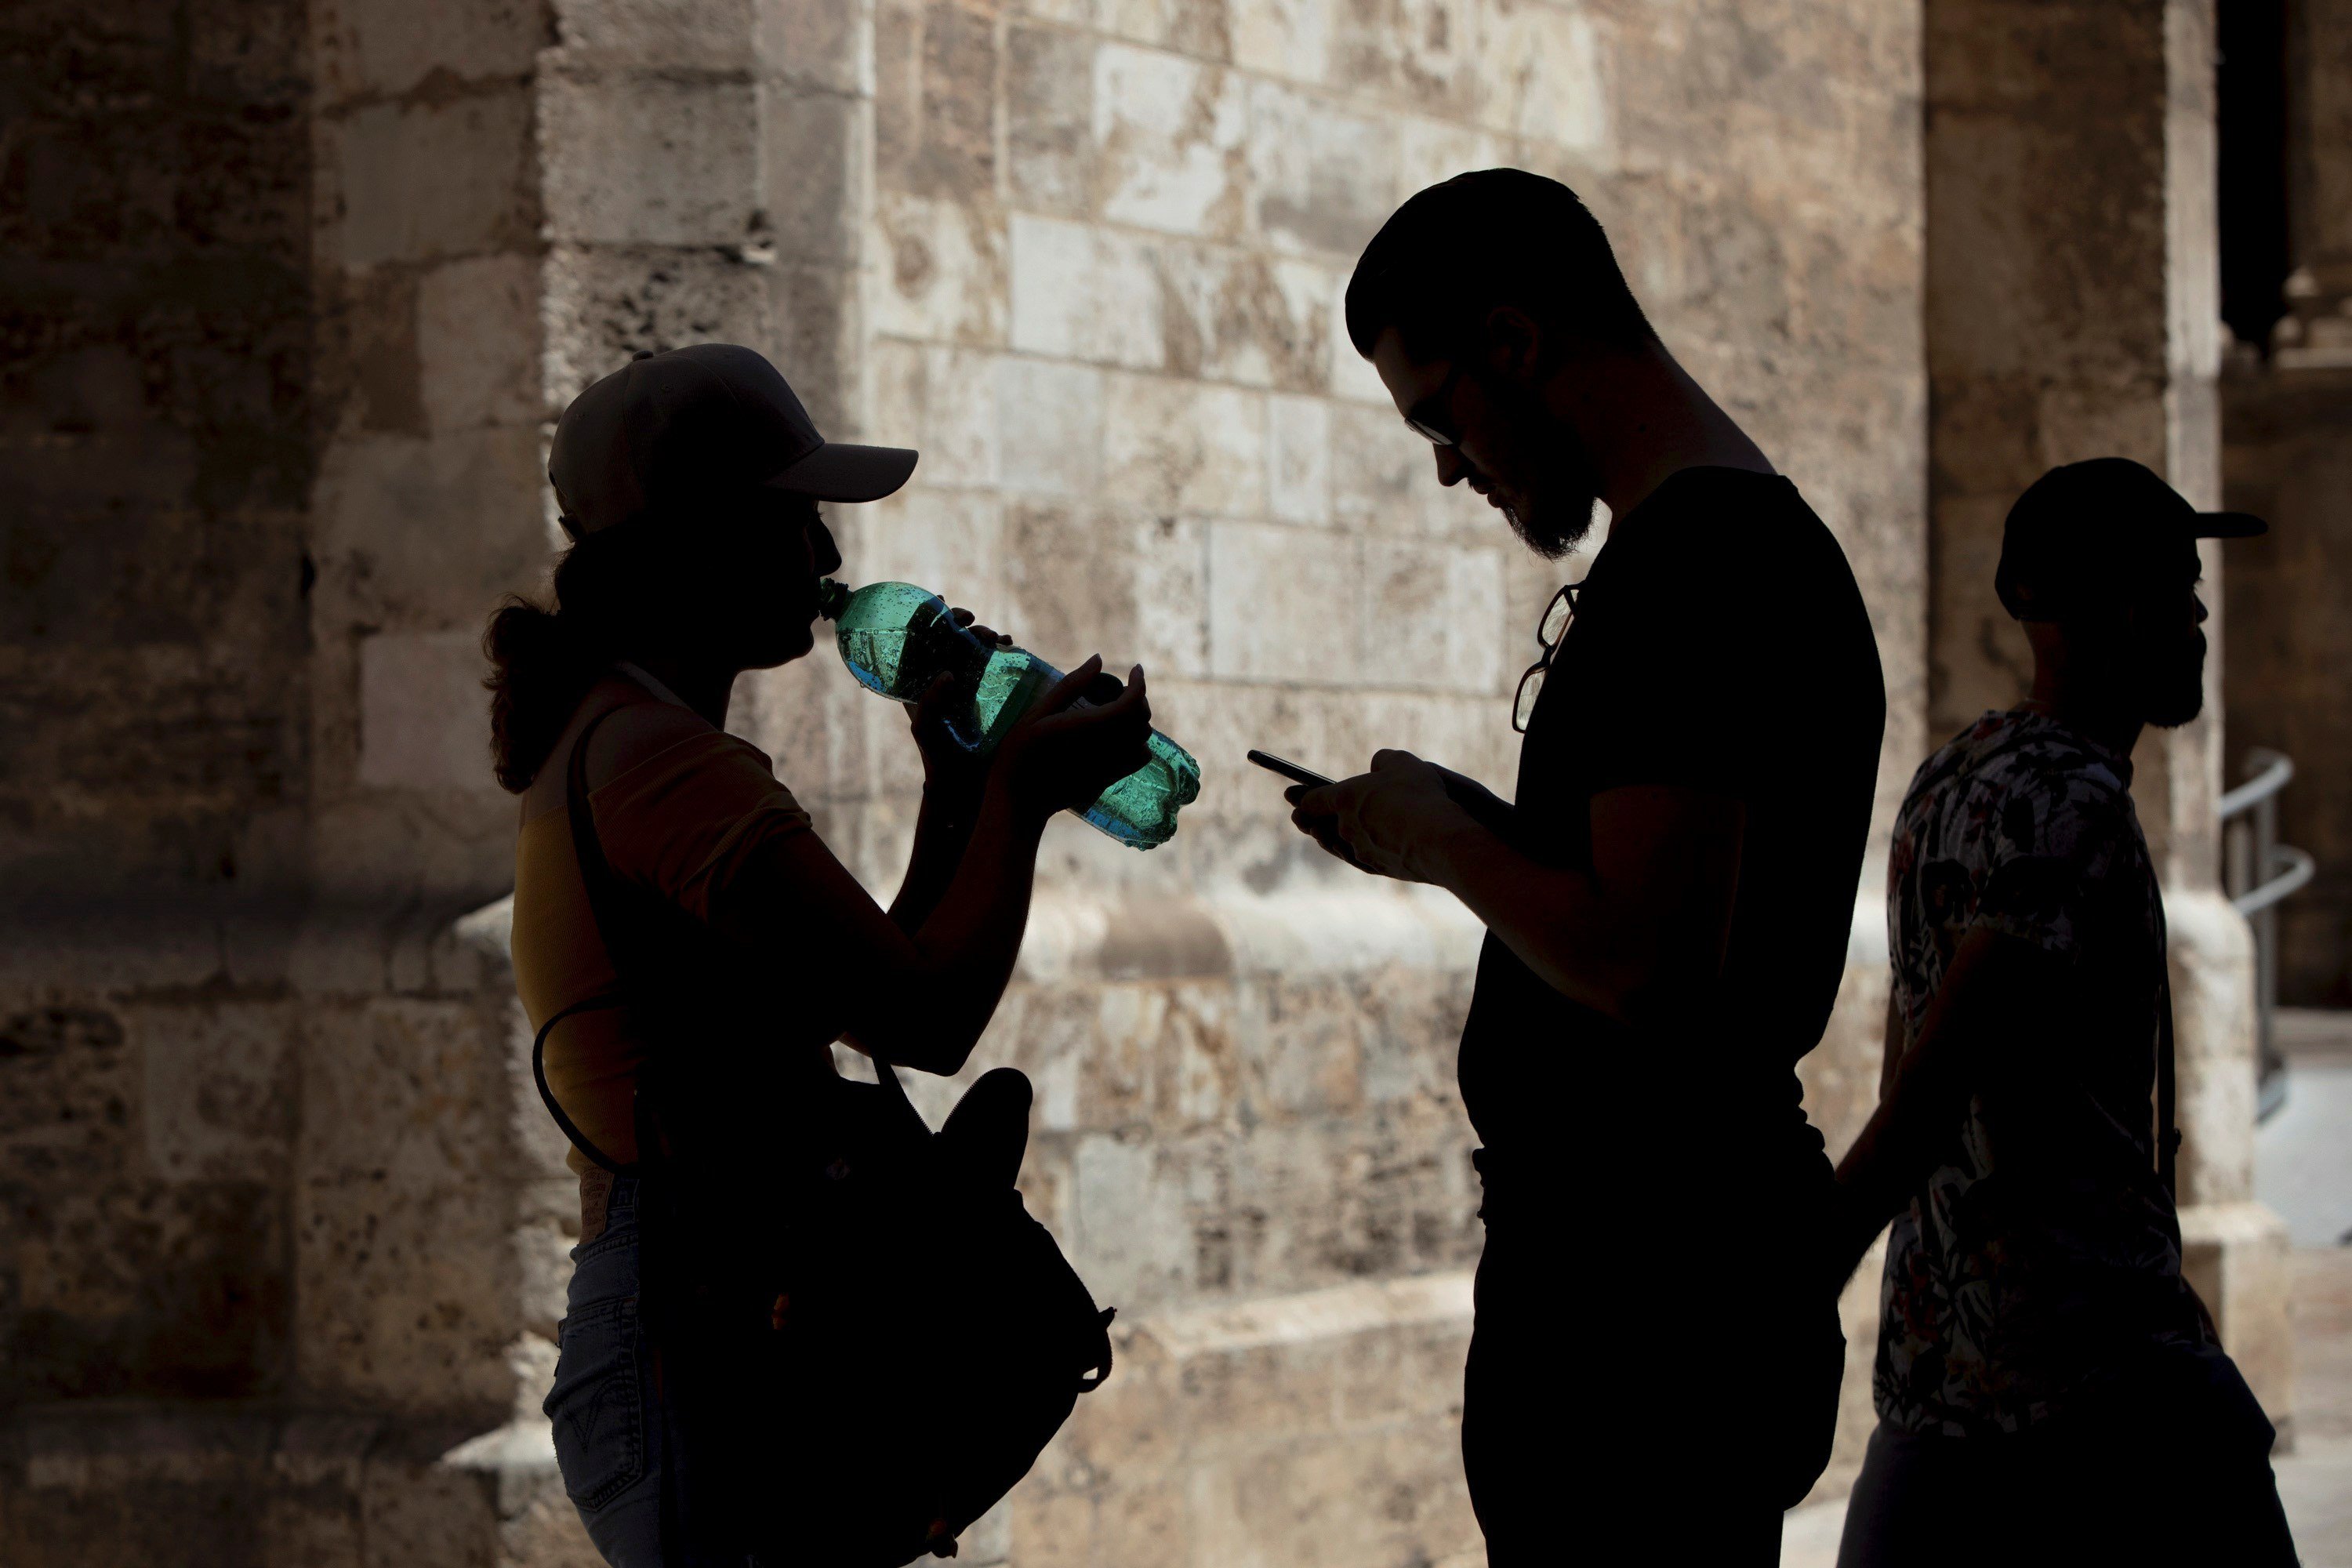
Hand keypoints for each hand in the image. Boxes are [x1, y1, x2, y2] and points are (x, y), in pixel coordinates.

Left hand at [907, 608, 1014, 805]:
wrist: (966, 778)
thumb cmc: (938, 753)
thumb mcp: (924, 727)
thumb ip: (928, 701)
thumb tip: (948, 674)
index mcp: (921, 679)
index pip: (921, 639)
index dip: (928, 617)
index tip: (940, 603)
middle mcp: (944, 675)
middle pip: (951, 636)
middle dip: (962, 621)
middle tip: (970, 621)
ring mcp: (969, 680)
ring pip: (975, 645)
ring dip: (984, 632)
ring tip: (995, 637)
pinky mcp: (990, 688)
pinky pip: (996, 660)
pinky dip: (1003, 647)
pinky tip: (1009, 645)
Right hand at [998, 657, 1154, 824]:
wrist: (1020, 800)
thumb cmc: (1020, 753)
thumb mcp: (1038, 713)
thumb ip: (1071, 686)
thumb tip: (1098, 659)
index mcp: (1089, 727)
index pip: (1132, 703)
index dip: (1139, 683)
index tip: (1135, 669)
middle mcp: (1106, 747)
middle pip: (1141, 718)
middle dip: (1137, 698)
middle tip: (1120, 689)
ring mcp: (1110, 766)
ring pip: (1143, 738)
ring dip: (1137, 720)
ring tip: (1118, 711)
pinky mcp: (1109, 779)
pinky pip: (1139, 758)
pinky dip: (1138, 743)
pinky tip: (1119, 736)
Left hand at [1286, 748, 1474, 883]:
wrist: (1438, 841)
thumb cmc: (1419, 797)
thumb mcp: (1403, 764)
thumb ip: (1384, 761)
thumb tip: (1377, 767)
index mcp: (1344, 799)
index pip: (1313, 798)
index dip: (1301, 795)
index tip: (1290, 795)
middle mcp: (1346, 828)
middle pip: (1320, 825)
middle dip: (1309, 820)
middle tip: (1299, 819)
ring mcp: (1360, 851)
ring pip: (1338, 845)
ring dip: (1328, 839)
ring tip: (1321, 834)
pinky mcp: (1378, 868)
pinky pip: (1359, 858)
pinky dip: (1353, 852)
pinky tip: (1355, 849)